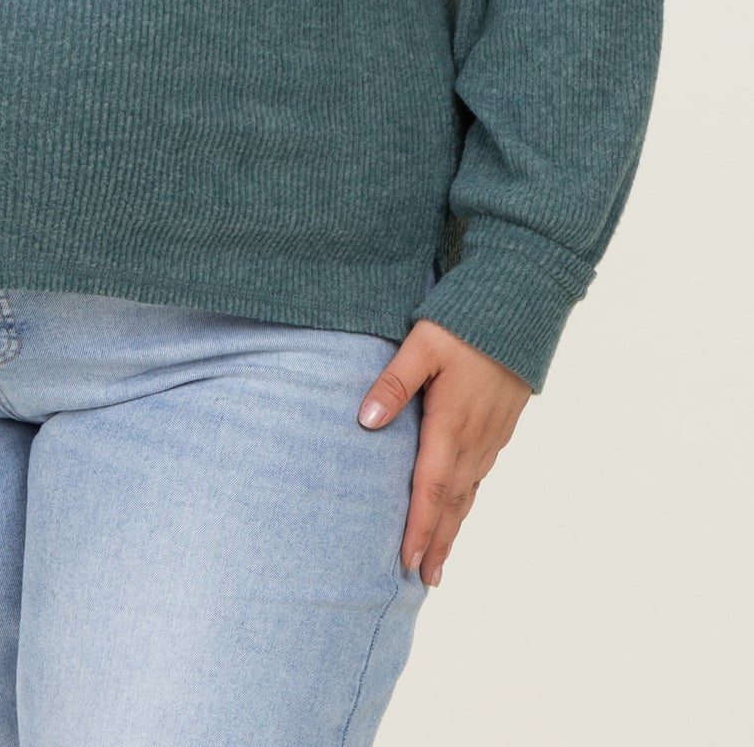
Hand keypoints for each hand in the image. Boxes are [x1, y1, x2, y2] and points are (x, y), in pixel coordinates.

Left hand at [357, 318, 531, 587]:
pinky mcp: (502, 425)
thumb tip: (366, 420)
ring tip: (441, 559)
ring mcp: (492, 434)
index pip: (430, 488)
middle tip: (425, 579)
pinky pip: (482, 474)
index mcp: (451, 424)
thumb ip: (394, 382)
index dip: (419, 527)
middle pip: (453, 502)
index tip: (407, 562)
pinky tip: (462, 506)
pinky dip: (469, 499)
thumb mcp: (423, 344)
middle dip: (439, 542)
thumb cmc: (465, 321)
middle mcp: (475, 438)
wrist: (522, 307)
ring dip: (455, 526)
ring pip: (470, 491)